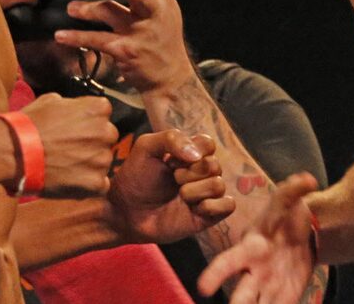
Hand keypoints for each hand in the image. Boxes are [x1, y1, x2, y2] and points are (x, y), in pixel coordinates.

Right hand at [20, 93, 116, 197]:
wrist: (16, 153)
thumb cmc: (30, 125)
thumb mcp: (52, 101)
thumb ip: (73, 105)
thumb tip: (76, 110)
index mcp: (98, 109)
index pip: (104, 113)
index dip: (90, 121)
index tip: (77, 127)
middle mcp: (106, 132)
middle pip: (107, 137)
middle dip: (93, 141)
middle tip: (72, 148)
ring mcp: (102, 159)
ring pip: (103, 161)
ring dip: (90, 163)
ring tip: (67, 166)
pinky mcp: (96, 183)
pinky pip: (101, 185)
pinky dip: (88, 185)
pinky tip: (71, 181)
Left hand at [54, 0, 194, 91]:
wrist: (170, 77)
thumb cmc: (164, 36)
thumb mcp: (165, 4)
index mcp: (163, 0)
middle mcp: (153, 14)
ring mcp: (139, 33)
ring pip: (112, 15)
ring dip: (88, 10)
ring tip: (72, 8)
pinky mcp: (126, 51)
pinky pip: (98, 41)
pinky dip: (77, 37)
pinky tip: (62, 35)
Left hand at [108, 131, 234, 243]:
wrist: (126, 210)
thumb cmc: (136, 176)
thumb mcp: (147, 147)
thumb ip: (172, 139)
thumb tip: (198, 155)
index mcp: (190, 153)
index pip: (208, 144)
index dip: (192, 150)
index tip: (170, 160)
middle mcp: (201, 172)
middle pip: (214, 165)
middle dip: (190, 172)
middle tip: (172, 178)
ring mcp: (205, 194)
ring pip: (219, 185)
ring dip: (195, 190)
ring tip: (179, 195)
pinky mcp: (207, 216)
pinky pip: (228, 206)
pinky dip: (211, 206)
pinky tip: (193, 208)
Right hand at [198, 172, 318, 303]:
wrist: (304, 232)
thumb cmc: (286, 213)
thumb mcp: (288, 199)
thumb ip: (294, 189)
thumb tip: (308, 178)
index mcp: (251, 247)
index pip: (229, 261)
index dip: (215, 273)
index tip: (202, 288)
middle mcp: (255, 271)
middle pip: (242, 295)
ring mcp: (269, 286)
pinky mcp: (286, 296)